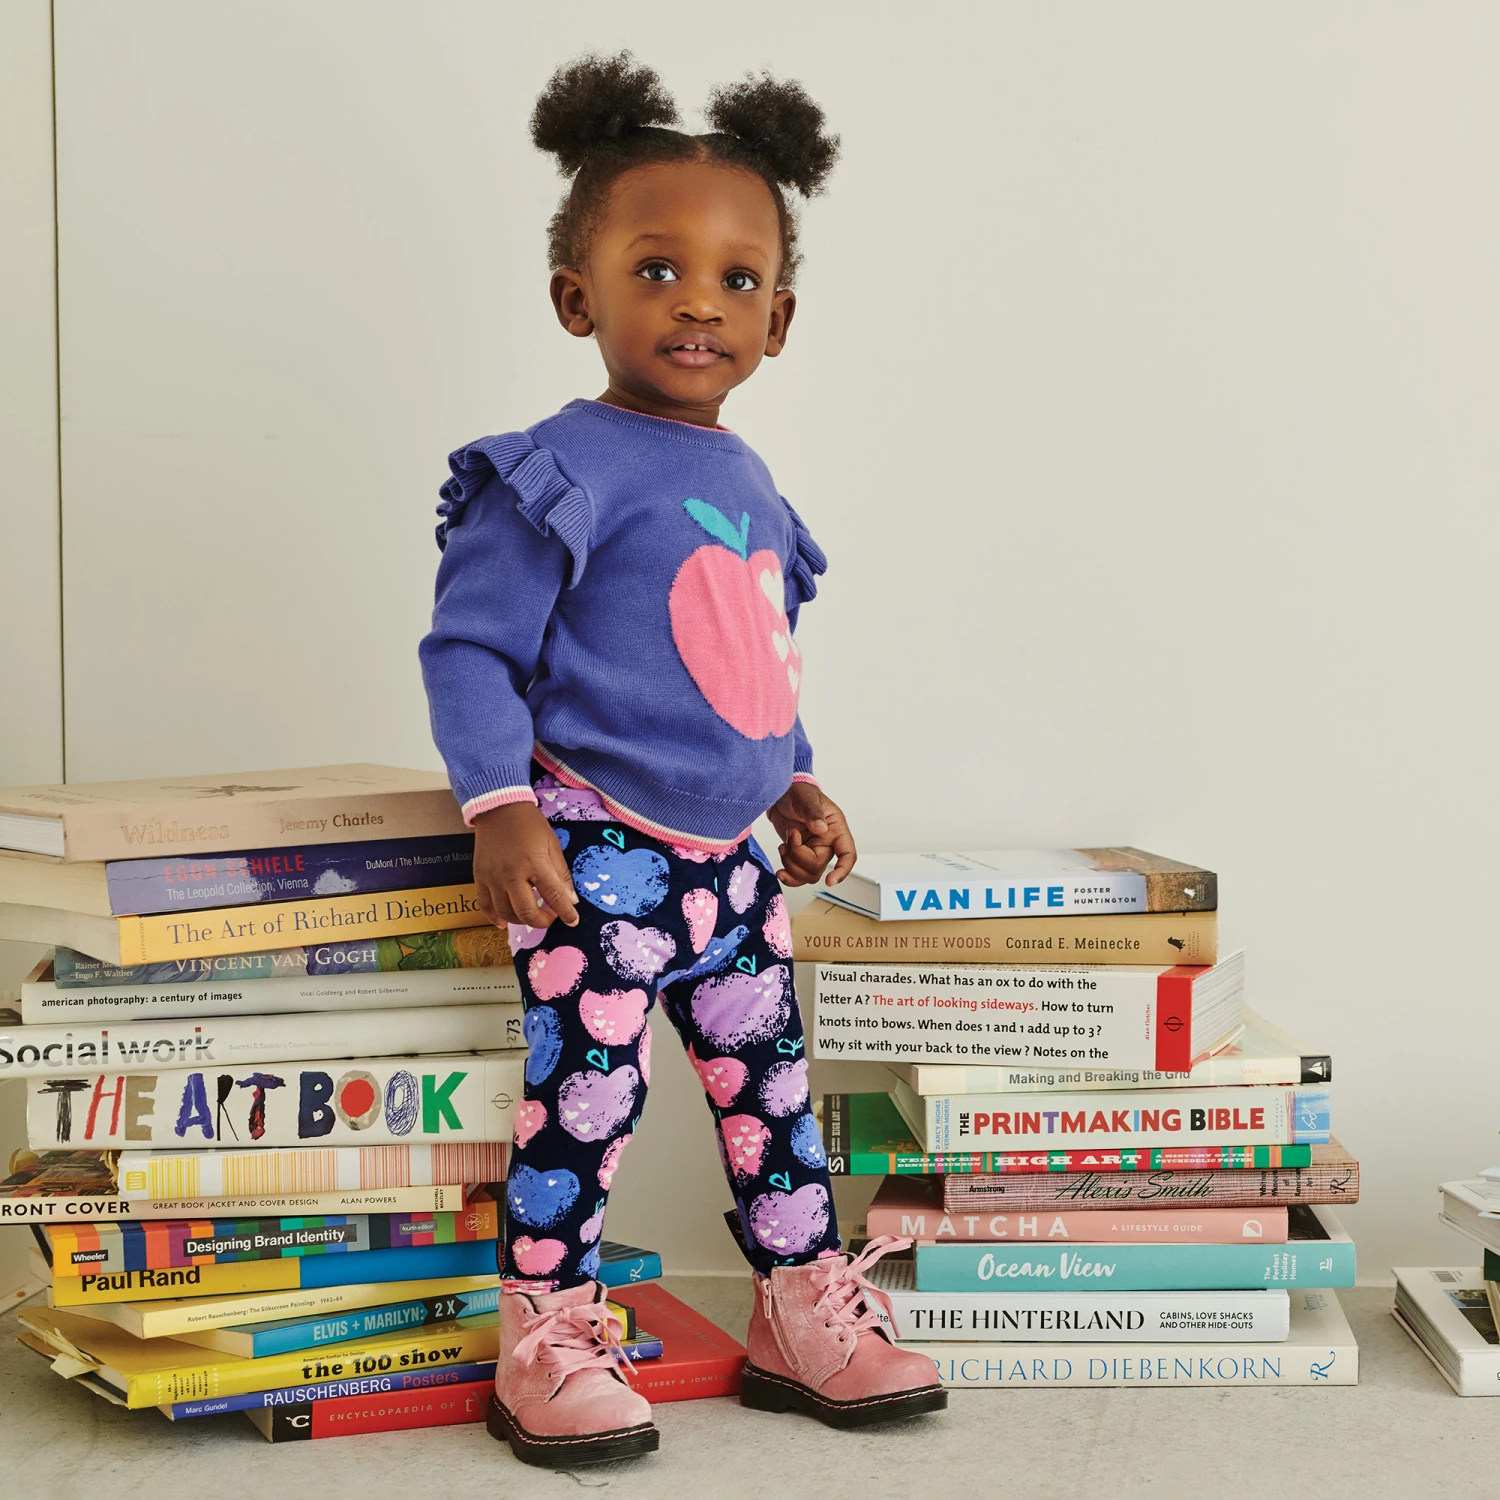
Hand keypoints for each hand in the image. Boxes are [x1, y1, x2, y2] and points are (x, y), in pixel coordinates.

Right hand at [470, 802, 579, 927]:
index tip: (573, 921)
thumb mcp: (552, 844)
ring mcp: (493, 878)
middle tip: (551, 916)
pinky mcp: (480, 877)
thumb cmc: (530, 825)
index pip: (554, 896)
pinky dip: (495, 918)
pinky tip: (505, 923)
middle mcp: (512, 874)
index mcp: (535, 863)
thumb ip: (561, 874)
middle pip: (527, 912)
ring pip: (506, 913)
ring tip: (532, 914)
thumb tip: (571, 900)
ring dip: (522, 920)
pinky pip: (485, 906)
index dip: (566, 913)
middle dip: (543, 921)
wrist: (499, 808)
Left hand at [767, 781, 856, 887]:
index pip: (848, 853)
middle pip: (819, 866)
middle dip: (798, 857)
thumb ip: (813, 812)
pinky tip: (780, 869)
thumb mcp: (806, 797)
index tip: (830, 880)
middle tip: (789, 837)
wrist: (782, 796)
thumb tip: (820, 828)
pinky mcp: (800, 856)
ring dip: (790, 865)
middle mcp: (827, 843)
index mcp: (836, 829)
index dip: (842, 869)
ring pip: (807, 874)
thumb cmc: (799, 792)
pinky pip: (798, 876)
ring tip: (783, 846)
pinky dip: (788, 876)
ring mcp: (813, 851)